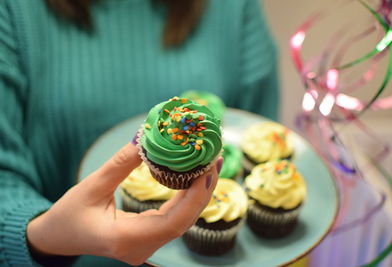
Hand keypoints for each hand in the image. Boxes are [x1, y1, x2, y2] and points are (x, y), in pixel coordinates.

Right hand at [27, 143, 219, 264]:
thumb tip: (145, 138)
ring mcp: (145, 246)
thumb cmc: (68, 215)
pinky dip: (185, 200)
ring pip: (182, 221)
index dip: (195, 196)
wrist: (57, 238)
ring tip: (207, 166)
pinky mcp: (146, 239)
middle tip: (214, 160)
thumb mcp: (92, 186)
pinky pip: (173, 220)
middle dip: (202, 191)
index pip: (174, 221)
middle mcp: (141, 247)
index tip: (207, 168)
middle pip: (184, 221)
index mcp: (126, 238)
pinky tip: (191, 180)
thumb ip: (121, 163)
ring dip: (196, 194)